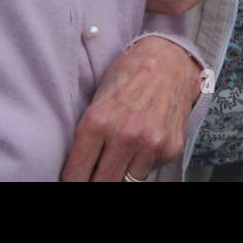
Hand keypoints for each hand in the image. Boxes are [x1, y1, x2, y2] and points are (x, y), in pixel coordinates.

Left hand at [61, 35, 201, 181]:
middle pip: (102, 183)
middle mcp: (125, 135)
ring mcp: (151, 144)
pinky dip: (144, 163)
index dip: (72, 180)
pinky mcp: (171, 149)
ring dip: (122, 172)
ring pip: (127, 182)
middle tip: (96, 171)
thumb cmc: (130, 75)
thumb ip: (87, 134)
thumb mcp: (98, 98)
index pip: (76, 174)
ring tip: (122, 151)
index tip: (74, 179)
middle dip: (96, 180)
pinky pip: (149, 171)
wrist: (170, 59)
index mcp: (99, 122)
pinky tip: (144, 142)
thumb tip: (77, 168)